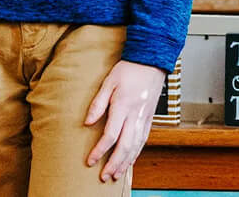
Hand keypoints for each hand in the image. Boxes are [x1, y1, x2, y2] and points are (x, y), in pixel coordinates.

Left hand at [84, 60, 164, 182]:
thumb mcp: (108, 82)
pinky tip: (130, 161)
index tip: (90, 161)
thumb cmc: (128, 69)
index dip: (99, 150)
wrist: (151, 61)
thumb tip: (87, 122)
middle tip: (104, 176)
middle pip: (125, 146)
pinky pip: (143, 140)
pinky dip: (136, 153)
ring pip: (136, 146)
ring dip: (125, 163)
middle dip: (114, 164)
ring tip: (116, 175)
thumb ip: (98, 104)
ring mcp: (144, 118)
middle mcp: (135, 115)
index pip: (110, 135)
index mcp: (123, 105)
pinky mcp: (149, 118)